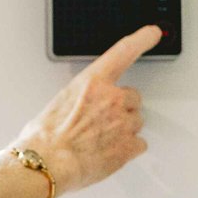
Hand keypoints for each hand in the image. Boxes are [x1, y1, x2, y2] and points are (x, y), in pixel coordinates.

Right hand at [15, 24, 159, 196]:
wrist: (46, 164)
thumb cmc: (44, 139)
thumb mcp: (57, 104)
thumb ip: (78, 100)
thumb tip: (79, 109)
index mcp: (92, 83)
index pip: (124, 51)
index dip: (143, 39)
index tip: (153, 33)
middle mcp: (112, 98)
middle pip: (132, 98)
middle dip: (121, 108)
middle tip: (101, 123)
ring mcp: (123, 122)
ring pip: (136, 122)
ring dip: (123, 130)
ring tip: (100, 141)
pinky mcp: (128, 146)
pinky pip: (139, 144)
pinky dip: (127, 149)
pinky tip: (109, 152)